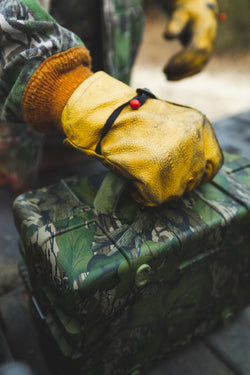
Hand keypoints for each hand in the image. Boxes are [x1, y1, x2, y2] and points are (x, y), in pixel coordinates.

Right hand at [62, 72, 222, 205]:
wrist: (104, 115)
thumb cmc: (131, 118)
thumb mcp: (170, 121)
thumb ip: (184, 140)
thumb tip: (190, 166)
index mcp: (199, 126)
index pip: (213, 163)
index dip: (198, 173)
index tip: (183, 176)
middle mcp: (192, 143)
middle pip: (193, 180)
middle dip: (174, 182)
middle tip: (154, 175)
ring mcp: (175, 160)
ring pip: (174, 192)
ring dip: (157, 188)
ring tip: (140, 173)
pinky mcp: (154, 175)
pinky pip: (153, 198)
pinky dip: (141, 194)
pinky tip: (132, 181)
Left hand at [164, 0, 217, 79]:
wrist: (199, 15)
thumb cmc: (187, 13)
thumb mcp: (180, 14)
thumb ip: (174, 24)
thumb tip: (167, 37)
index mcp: (204, 31)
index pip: (195, 50)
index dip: (182, 60)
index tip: (168, 67)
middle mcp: (209, 43)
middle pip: (196, 61)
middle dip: (180, 69)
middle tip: (164, 72)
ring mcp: (209, 51)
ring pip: (197, 68)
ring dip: (182, 75)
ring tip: (167, 77)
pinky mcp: (205, 58)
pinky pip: (196, 70)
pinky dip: (184, 75)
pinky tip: (172, 76)